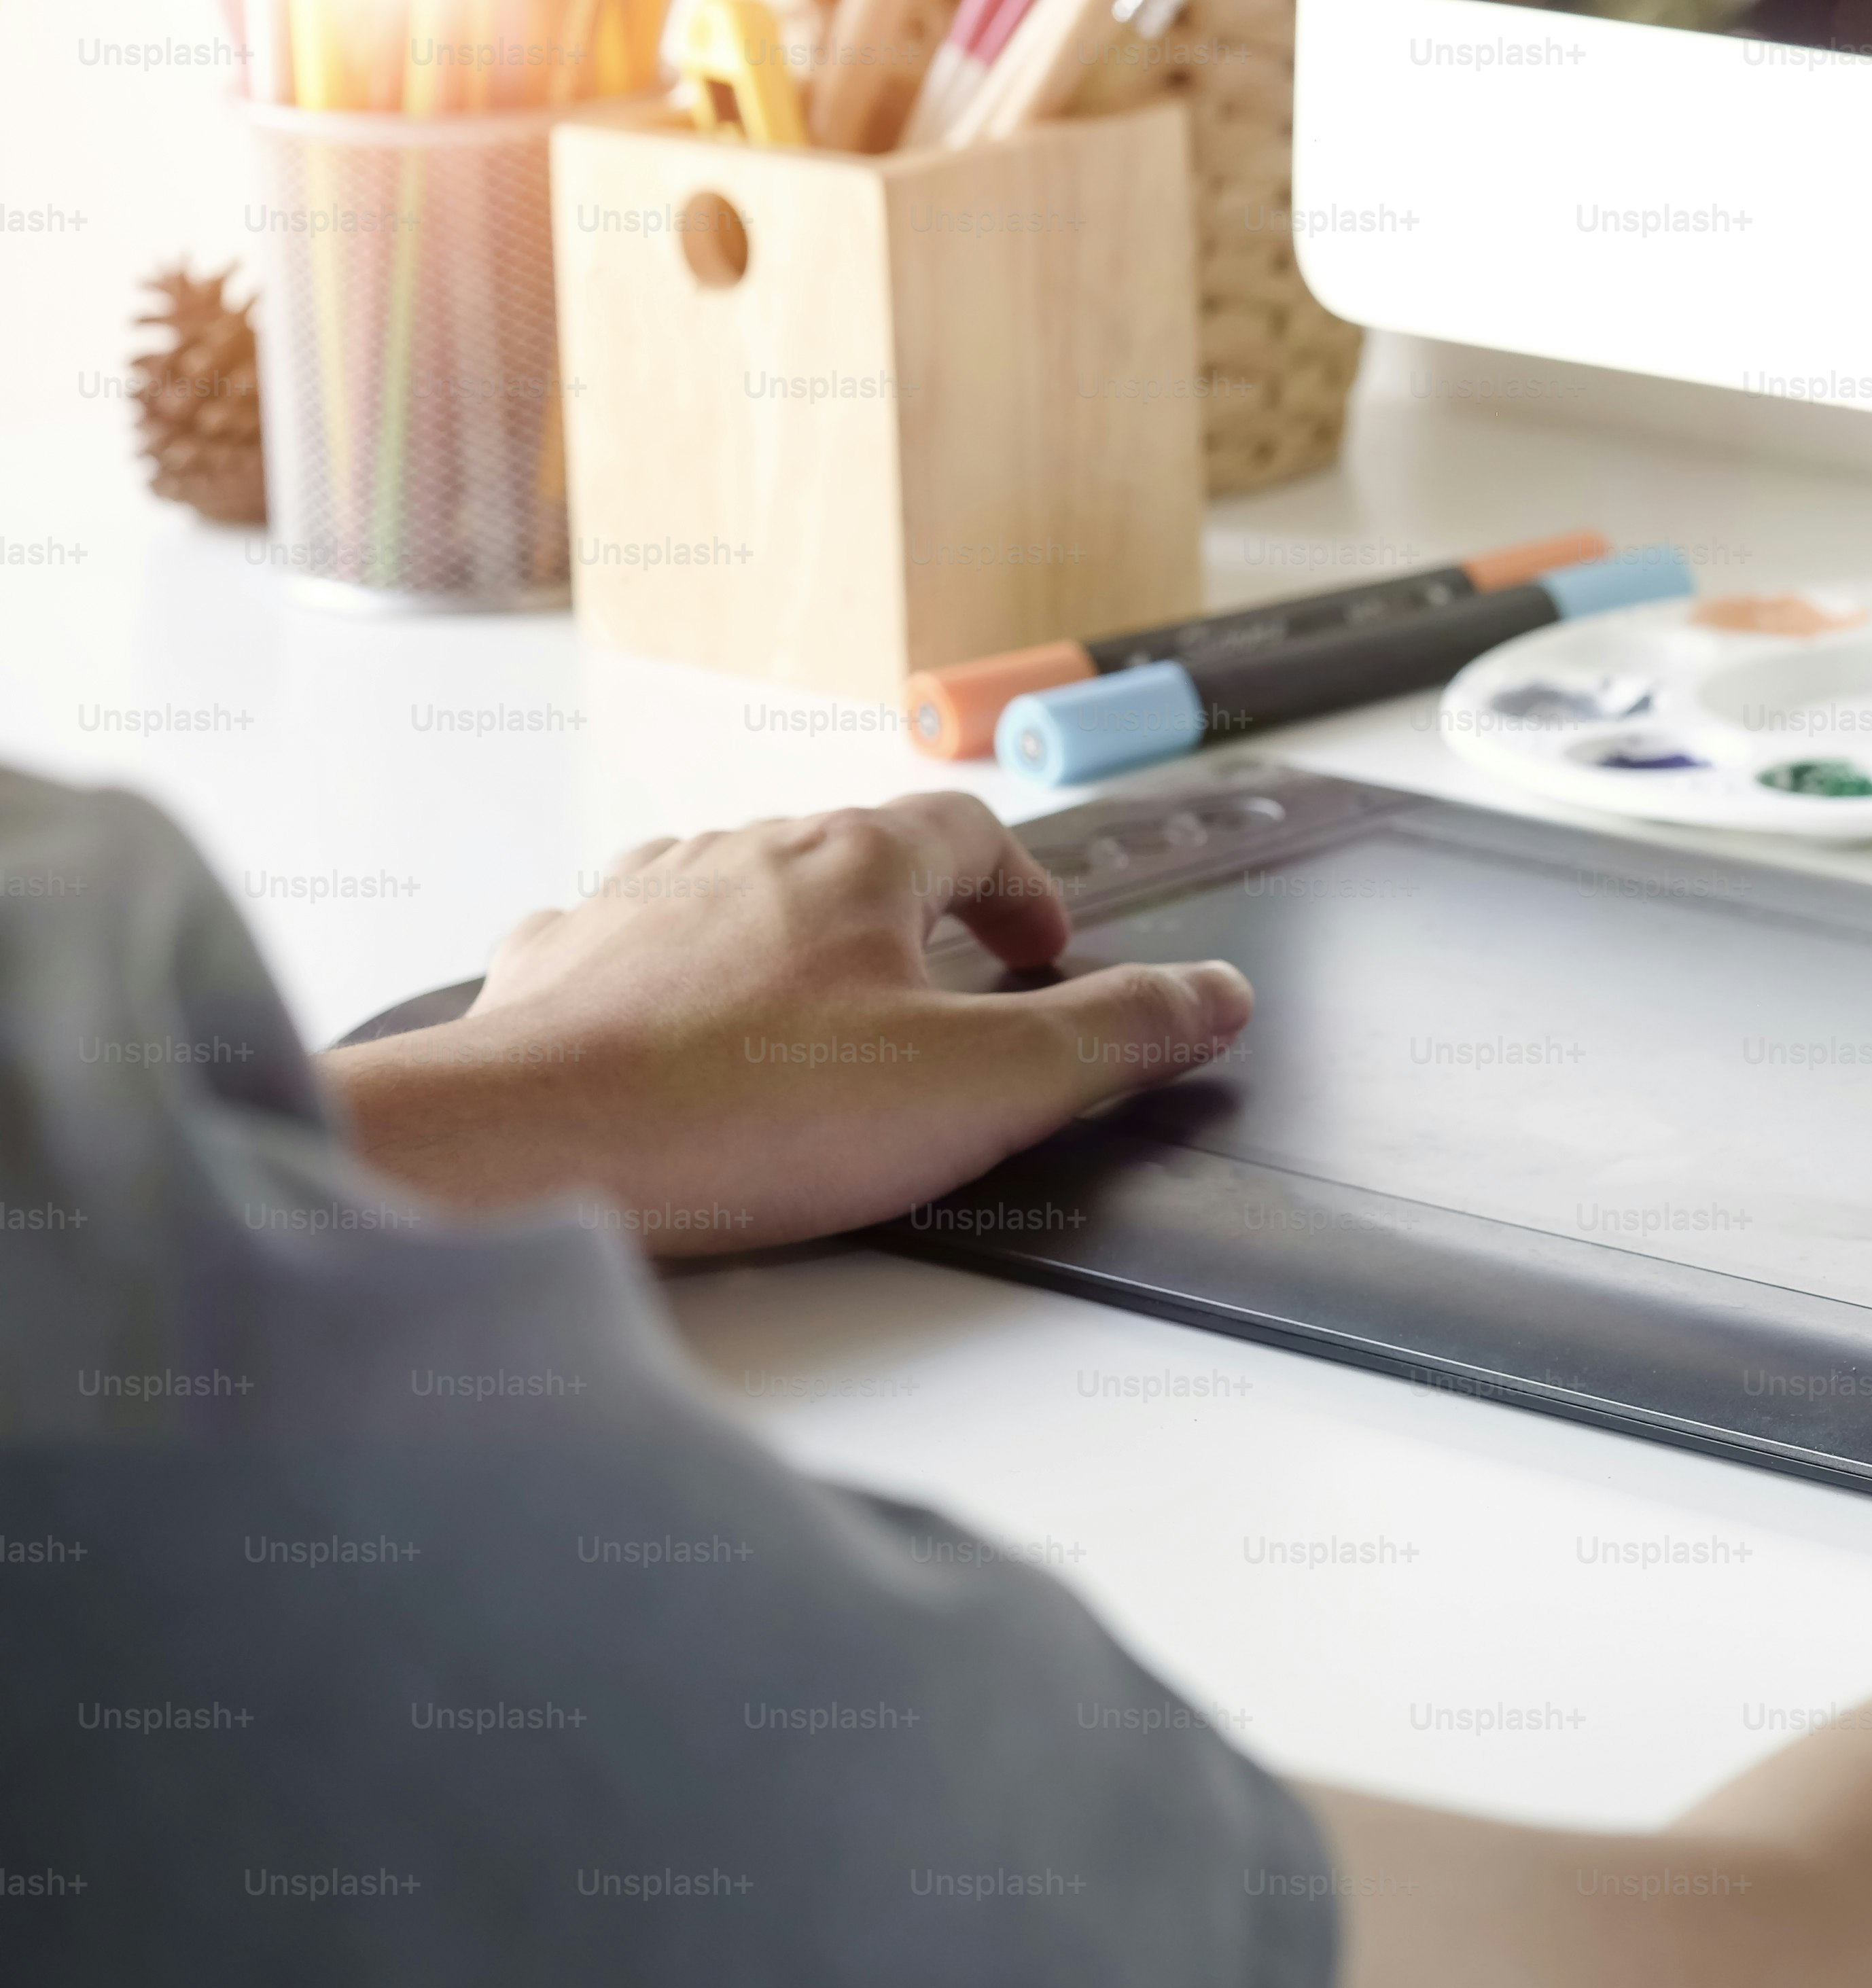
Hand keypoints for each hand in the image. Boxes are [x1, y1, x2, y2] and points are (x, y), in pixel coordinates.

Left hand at [317, 792, 1250, 1255]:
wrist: (531, 1148)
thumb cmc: (745, 1115)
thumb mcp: (984, 1087)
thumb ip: (1113, 1037)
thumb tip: (1215, 995)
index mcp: (854, 861)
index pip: (971, 830)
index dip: (1024, 888)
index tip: (1041, 953)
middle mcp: (740, 851)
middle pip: (854, 856)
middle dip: (912, 921)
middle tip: (948, 999)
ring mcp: (635, 901)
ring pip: (738, 891)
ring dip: (791, 943)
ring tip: (818, 1028)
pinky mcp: (556, 967)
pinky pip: (627, 945)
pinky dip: (672, 980)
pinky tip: (678, 1044)